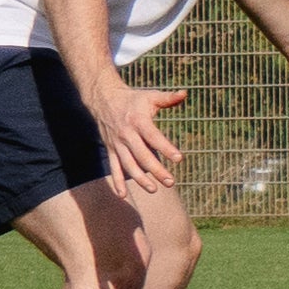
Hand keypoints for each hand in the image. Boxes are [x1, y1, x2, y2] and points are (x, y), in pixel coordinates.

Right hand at [101, 76, 185, 194]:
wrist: (103, 100)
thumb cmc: (133, 99)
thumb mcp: (150, 96)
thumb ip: (168, 98)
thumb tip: (185, 93)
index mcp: (138, 121)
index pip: (153, 137)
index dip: (165, 148)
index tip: (179, 158)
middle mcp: (127, 135)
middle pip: (142, 155)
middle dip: (156, 170)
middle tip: (171, 181)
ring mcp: (117, 144)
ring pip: (128, 165)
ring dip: (140, 179)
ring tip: (154, 189)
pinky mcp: (111, 150)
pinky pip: (113, 168)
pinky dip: (117, 181)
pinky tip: (123, 195)